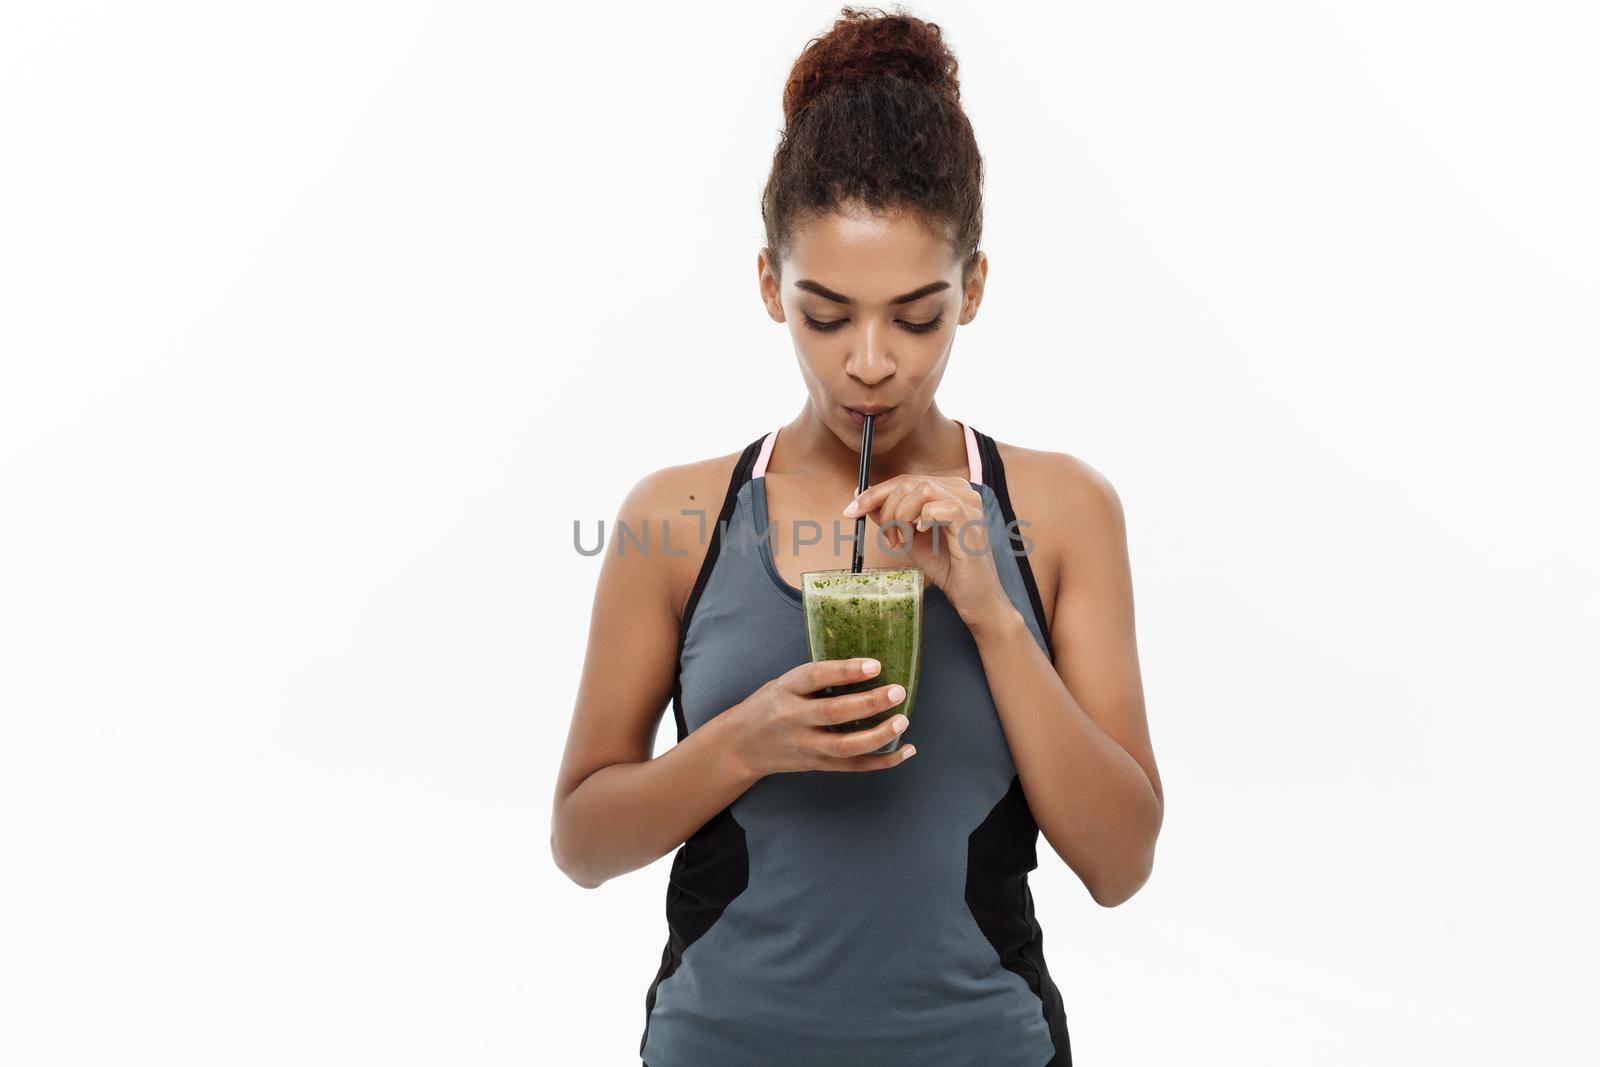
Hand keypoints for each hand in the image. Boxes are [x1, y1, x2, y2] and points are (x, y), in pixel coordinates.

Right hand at [726, 658, 918, 777]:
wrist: (742, 746)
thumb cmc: (770, 706)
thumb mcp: (784, 683)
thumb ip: (817, 678)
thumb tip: (867, 664)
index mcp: (786, 690)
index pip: (815, 677)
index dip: (846, 671)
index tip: (874, 664)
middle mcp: (794, 719)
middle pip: (833, 713)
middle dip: (869, 703)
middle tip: (898, 691)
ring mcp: (806, 746)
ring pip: (845, 746)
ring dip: (878, 735)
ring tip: (903, 721)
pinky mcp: (817, 765)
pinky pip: (853, 766)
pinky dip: (882, 761)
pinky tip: (905, 750)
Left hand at [842, 473, 1010, 626]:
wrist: (973, 597)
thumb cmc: (946, 566)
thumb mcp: (909, 537)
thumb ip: (889, 516)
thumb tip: (859, 497)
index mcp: (948, 490)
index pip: (906, 480)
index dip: (874, 493)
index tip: (851, 510)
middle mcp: (962, 491)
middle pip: (910, 481)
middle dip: (886, 509)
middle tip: (887, 539)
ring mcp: (969, 504)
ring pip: (921, 490)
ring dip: (900, 516)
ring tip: (901, 542)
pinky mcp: (971, 521)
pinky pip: (937, 507)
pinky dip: (920, 520)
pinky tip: (920, 534)